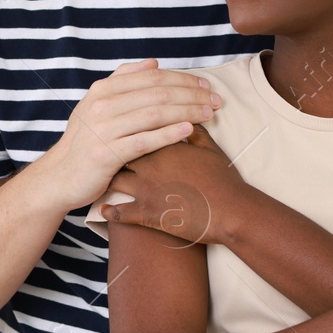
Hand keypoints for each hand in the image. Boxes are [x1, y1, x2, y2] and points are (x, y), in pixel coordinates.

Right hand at [41, 59, 222, 212]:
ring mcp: (103, 129)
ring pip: (155, 114)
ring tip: (209, 113)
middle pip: (157, 93)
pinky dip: (169, 133)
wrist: (60, 176)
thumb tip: (152, 63)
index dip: (182, 79)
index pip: (152, 77)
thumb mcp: (96, 103)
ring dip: (187, 111)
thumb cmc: (85, 140)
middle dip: (191, 95)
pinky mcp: (107, 155)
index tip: (205, 85)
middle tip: (215, 100)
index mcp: (103, 89)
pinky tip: (189, 130)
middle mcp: (102, 105)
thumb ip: (123, 80)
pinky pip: (145, 141)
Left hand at [100, 126, 244, 246]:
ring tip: (101, 179)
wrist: (231, 210)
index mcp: (164, 144)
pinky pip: (119, 213)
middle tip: (104, 151)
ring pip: (115, 179)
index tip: (118, 129)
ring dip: (107, 179)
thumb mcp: (210, 148)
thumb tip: (189, 119)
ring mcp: (146, 188)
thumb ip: (196, 131)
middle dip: (111, 150)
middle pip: (119, 150)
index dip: (126, 129)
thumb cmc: (223, 179)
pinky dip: (109, 211)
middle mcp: (149, 163)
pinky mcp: (147, 213)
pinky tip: (102, 209)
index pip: (136, 129)